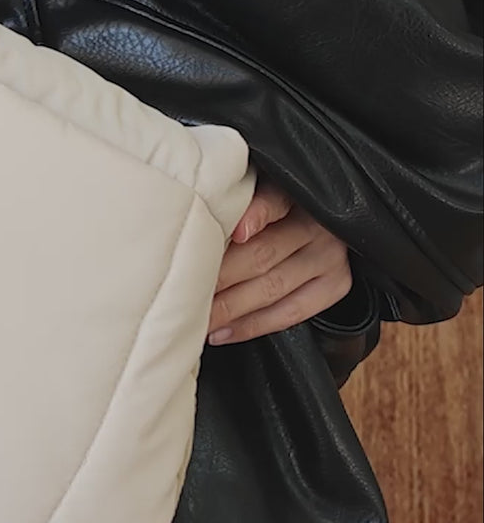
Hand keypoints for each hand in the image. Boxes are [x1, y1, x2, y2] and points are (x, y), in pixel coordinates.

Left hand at [206, 172, 352, 344]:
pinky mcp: (336, 285)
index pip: (275, 201)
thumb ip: (236, 202)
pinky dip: (251, 326)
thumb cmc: (274, 208)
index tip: (235, 232)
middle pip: (263, 254)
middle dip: (219, 277)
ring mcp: (329, 257)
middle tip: (185, 289)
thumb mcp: (258, 191)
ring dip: (228, 307)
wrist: (320, 225)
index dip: (255, 215)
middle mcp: (318, 225)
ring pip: (272, 287)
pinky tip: (222, 331)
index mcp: (296, 194)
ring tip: (197, 316)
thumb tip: (199, 219)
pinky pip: (290, 313)